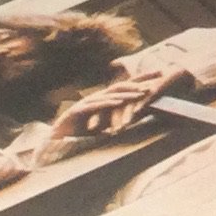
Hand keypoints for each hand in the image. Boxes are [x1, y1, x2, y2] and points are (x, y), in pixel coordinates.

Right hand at [48, 69, 177, 142]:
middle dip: (140, 79)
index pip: (125, 88)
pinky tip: (119, 102)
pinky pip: (96, 105)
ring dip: (127, 92)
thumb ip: (115, 123)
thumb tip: (131, 122)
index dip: (141, 81)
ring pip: (110, 94)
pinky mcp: (78, 111)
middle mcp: (96, 99)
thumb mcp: (103, 129)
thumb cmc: (79, 135)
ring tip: (143, 91)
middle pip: (121, 85)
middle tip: (158, 73)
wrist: (56, 142)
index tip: (159, 76)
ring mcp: (86, 103)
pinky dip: (108, 103)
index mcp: (103, 101)